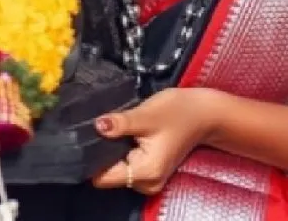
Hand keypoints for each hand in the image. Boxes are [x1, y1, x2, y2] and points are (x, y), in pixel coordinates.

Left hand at [93, 88, 216, 195]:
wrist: (204, 113)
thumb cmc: (178, 112)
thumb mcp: (146, 115)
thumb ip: (119, 124)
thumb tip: (96, 126)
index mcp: (145, 173)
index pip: (104, 177)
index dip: (93, 158)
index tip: (91, 138)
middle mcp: (147, 183)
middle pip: (109, 174)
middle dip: (106, 152)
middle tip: (113, 128)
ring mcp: (150, 179)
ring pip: (118, 168)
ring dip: (116, 150)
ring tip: (125, 129)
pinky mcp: (151, 171)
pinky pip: (127, 165)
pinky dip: (125, 151)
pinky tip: (132, 135)